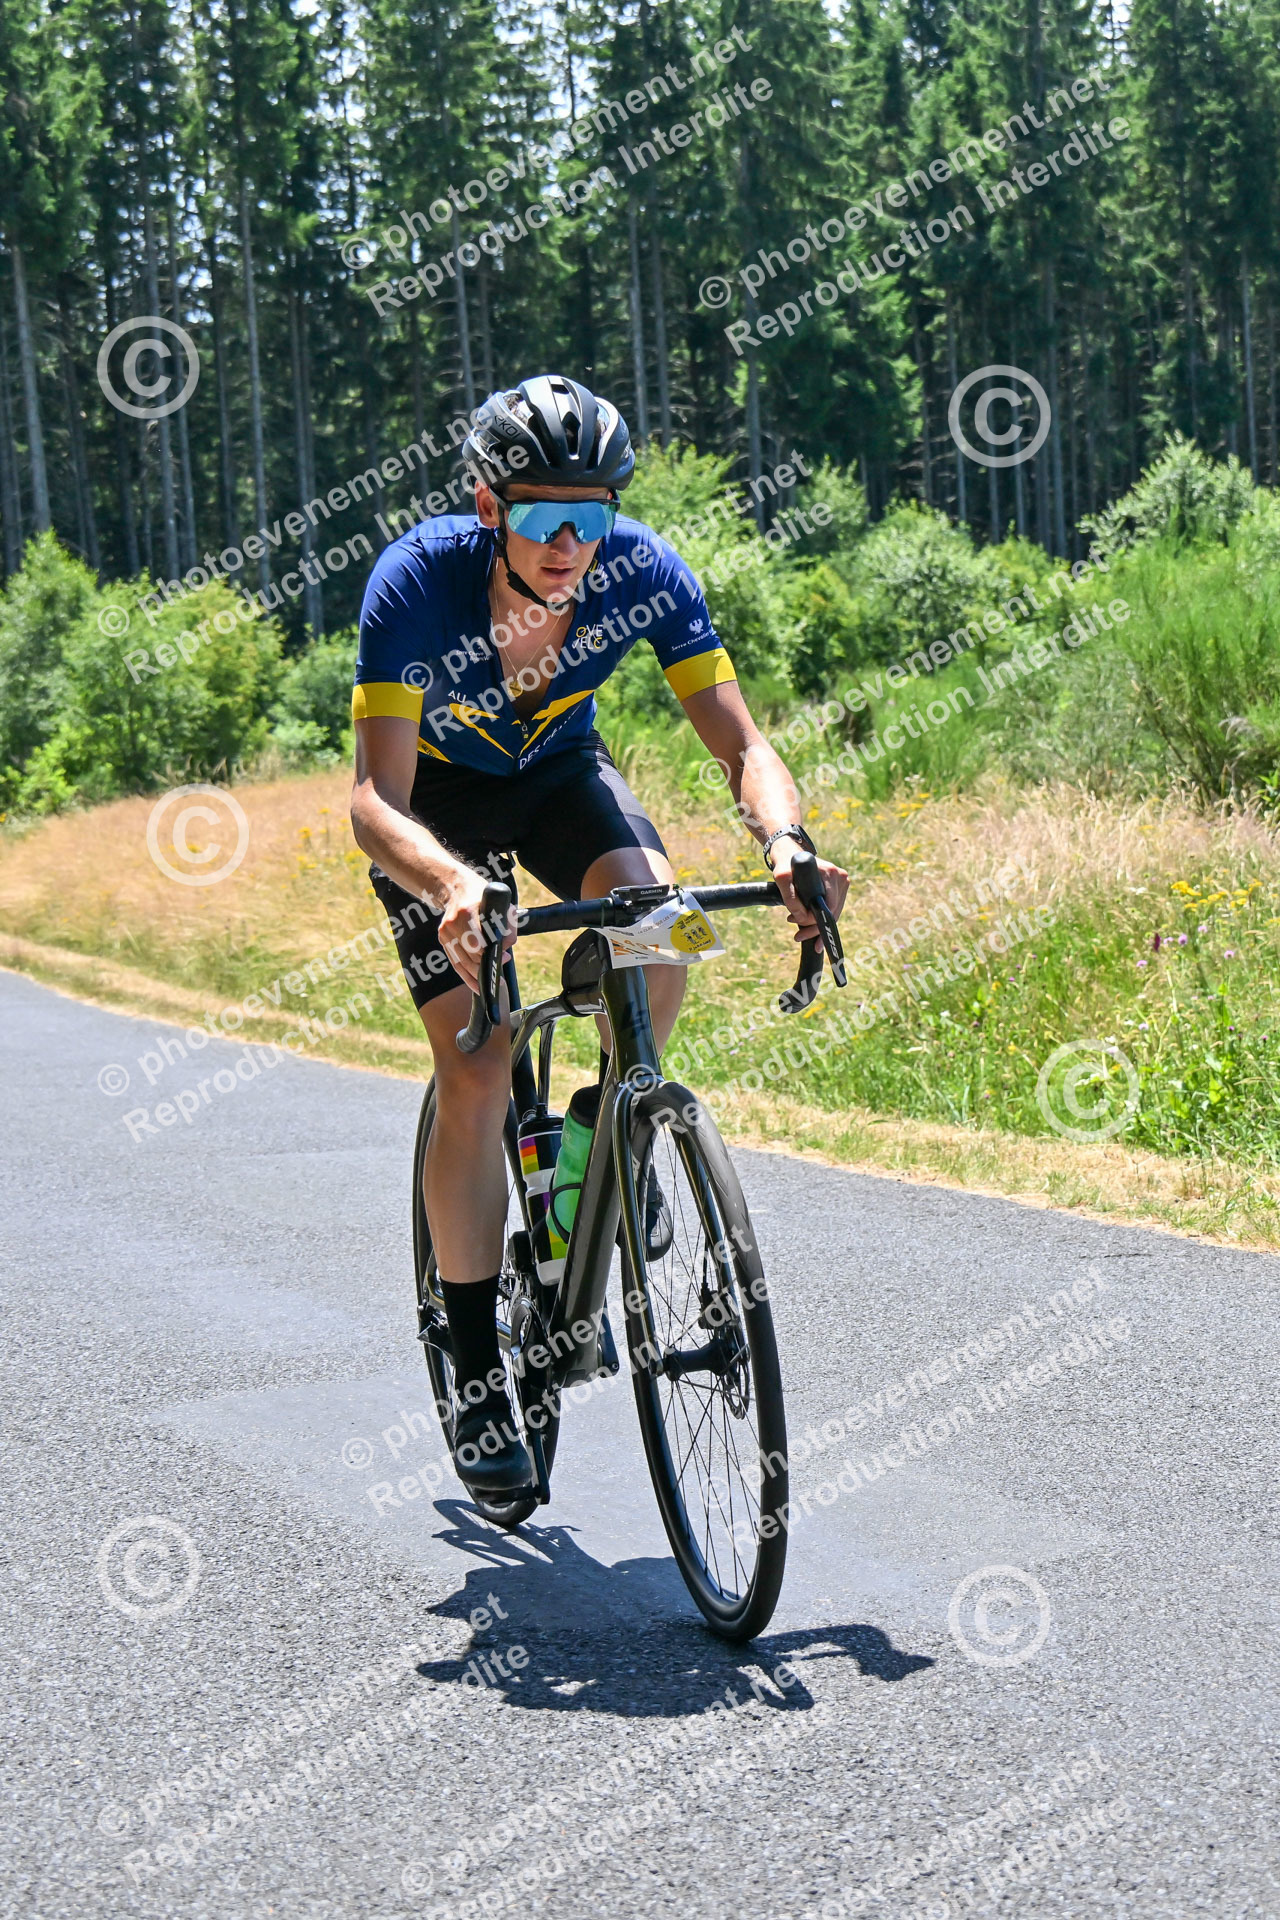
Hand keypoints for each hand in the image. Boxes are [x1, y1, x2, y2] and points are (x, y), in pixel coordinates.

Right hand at [437, 868, 516, 993]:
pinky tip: (476, 986)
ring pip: (462, 962)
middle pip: (470, 955)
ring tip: (491, 984)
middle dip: (486, 966)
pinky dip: (466, 976)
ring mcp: (444, 932)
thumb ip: (507, 925)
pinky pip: (455, 962)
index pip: (477, 941)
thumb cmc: (482, 896)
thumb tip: (506, 947)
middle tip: (500, 972)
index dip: (491, 953)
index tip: (505, 958)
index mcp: (466, 912)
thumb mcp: (499, 904)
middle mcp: (452, 923)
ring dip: (477, 975)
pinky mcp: (442, 939)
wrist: (456, 887)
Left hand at [768, 839, 848, 945]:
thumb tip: (802, 917)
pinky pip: (832, 908)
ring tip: (800, 930)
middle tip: (798, 935)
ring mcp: (841, 882)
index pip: (829, 907)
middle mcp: (840, 876)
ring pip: (834, 912)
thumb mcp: (782, 878)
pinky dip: (820, 917)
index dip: (815, 923)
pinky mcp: (839, 887)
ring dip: (817, 924)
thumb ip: (791, 898)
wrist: (789, 854)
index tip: (801, 933)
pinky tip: (807, 923)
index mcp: (830, 873)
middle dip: (815, 928)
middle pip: (833, 912)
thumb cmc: (786, 864)